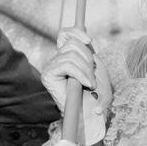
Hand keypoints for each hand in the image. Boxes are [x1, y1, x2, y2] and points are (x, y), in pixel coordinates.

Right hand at [41, 28, 112, 144]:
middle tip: (93, 77)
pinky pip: (67, 64)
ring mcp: (51, 67)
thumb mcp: (98, 70)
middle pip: (72, 44)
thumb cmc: (96, 94)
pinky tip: (86, 84)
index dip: (76, 32)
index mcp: (68, 56)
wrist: (91, 113)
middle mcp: (57, 59)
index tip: (89, 41)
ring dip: (86, 70)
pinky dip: (81, 73)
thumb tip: (86, 35)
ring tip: (90, 84)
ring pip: (71, 55)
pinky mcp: (48, 75)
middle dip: (88, 59)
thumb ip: (90, 52)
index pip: (65, 34)